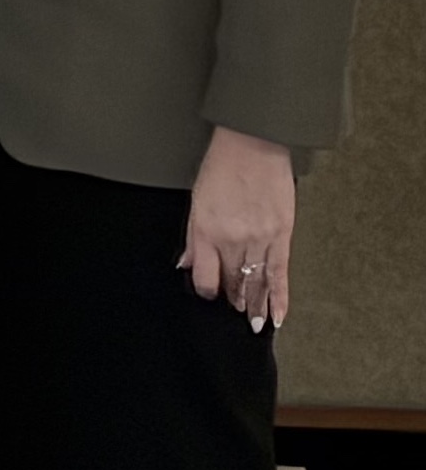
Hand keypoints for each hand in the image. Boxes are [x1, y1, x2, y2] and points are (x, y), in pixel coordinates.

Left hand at [182, 124, 295, 330]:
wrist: (253, 145)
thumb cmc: (222, 167)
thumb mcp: (196, 202)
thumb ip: (193, 238)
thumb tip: (186, 264)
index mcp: (206, 232)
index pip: (205, 277)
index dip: (206, 291)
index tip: (208, 295)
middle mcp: (232, 239)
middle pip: (232, 282)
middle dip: (232, 301)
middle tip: (233, 315)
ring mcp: (259, 238)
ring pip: (256, 283)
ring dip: (255, 307)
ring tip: (254, 325)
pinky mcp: (282, 234)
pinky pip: (280, 273)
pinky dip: (279, 296)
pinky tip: (277, 315)